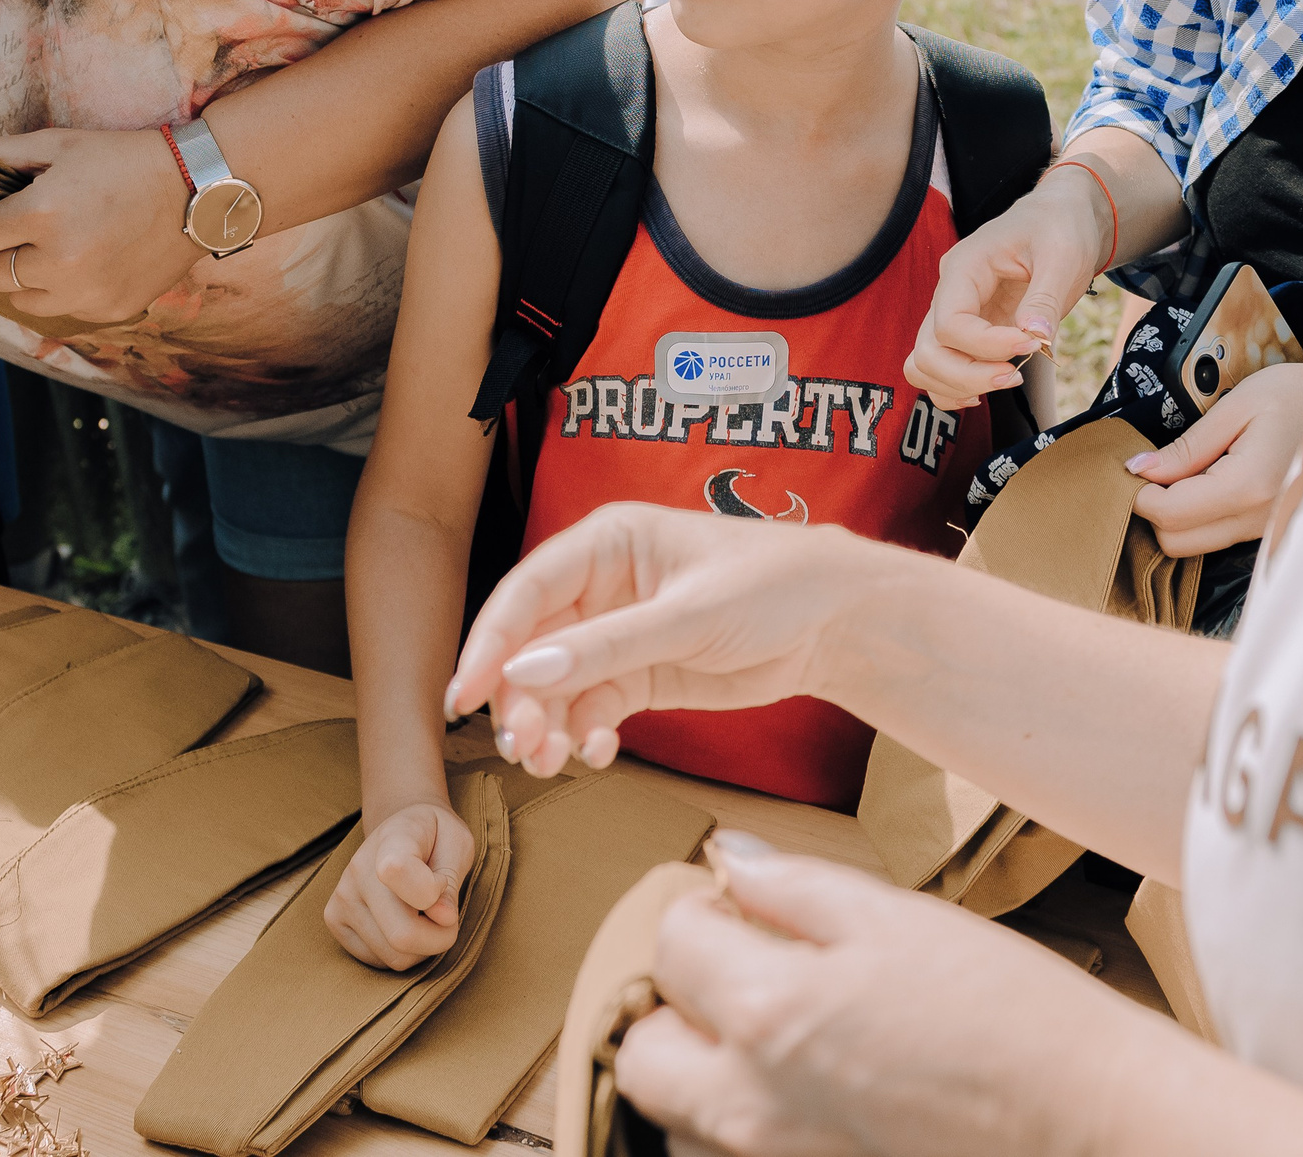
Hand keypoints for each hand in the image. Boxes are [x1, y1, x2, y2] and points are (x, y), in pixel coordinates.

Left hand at [0, 128, 199, 322]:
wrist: (198, 190)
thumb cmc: (124, 159)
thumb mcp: (58, 144)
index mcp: (40, 214)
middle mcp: (59, 260)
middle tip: (12, 237)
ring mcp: (86, 291)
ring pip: (22, 301)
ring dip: (24, 279)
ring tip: (49, 253)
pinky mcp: (110, 310)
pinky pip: (64, 310)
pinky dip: (64, 291)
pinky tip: (87, 263)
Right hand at [323, 799, 474, 969]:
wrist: (400, 830)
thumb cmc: (435, 838)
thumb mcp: (457, 844)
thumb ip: (451, 881)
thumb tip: (443, 919)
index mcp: (393, 839)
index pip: (399, 873)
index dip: (435, 893)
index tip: (442, 883)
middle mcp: (358, 870)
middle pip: (403, 935)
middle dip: (439, 937)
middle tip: (447, 915)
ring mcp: (341, 898)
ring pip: (393, 957)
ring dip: (421, 947)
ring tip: (423, 915)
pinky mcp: (334, 921)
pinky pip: (378, 961)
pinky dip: (401, 952)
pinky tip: (404, 923)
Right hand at [448, 506, 883, 778]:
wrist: (838, 621)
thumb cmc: (774, 586)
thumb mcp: (690, 615)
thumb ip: (608, 647)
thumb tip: (523, 673)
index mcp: (608, 542)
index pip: (526, 592)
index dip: (489, 643)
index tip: (464, 697)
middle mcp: (602, 586)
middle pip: (531, 647)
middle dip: (519, 699)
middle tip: (524, 748)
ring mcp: (619, 634)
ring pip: (556, 685)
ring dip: (547, 725)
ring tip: (552, 761)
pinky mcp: (641, 674)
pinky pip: (591, 707)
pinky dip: (585, 733)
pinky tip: (598, 752)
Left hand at [619, 836, 1133, 1156]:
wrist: (1086, 1121)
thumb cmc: (1010, 1015)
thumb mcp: (900, 919)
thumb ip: (795, 887)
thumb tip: (727, 860)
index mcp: (769, 1013)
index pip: (671, 944)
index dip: (706, 907)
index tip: (745, 905)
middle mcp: (750, 1107)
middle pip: (642, 1054)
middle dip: (676, 1006)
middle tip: (743, 975)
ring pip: (679, 1120)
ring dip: (705, 1073)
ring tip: (783, 1039)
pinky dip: (745, 1126)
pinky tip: (812, 1093)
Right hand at [905, 166, 1109, 410]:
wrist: (1060, 217)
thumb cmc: (1058, 227)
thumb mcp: (1063, 254)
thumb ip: (1046, 297)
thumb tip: (1034, 336)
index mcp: (964, 266)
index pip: (950, 323)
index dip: (987, 346)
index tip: (1032, 345)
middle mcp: (949, 292)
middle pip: (928, 351)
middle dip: (968, 375)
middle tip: (1016, 375)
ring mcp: (954, 314)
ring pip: (924, 365)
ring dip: (958, 385)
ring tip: (1006, 379)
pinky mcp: (968, 331)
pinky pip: (939, 369)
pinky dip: (955, 387)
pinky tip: (990, 386)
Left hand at [1127, 361, 1302, 555]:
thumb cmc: (1293, 396)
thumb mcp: (1235, 408)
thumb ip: (1186, 447)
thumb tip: (1139, 469)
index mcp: (1249, 486)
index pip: (1169, 513)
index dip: (1137, 493)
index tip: (1130, 466)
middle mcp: (1259, 519)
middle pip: (1176, 541)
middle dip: (1152, 508)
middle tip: (1151, 469)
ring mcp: (1266, 531)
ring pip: (1194, 545)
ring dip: (1175, 514)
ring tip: (1180, 472)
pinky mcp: (1267, 530)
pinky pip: (1217, 536)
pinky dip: (1198, 517)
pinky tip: (1203, 483)